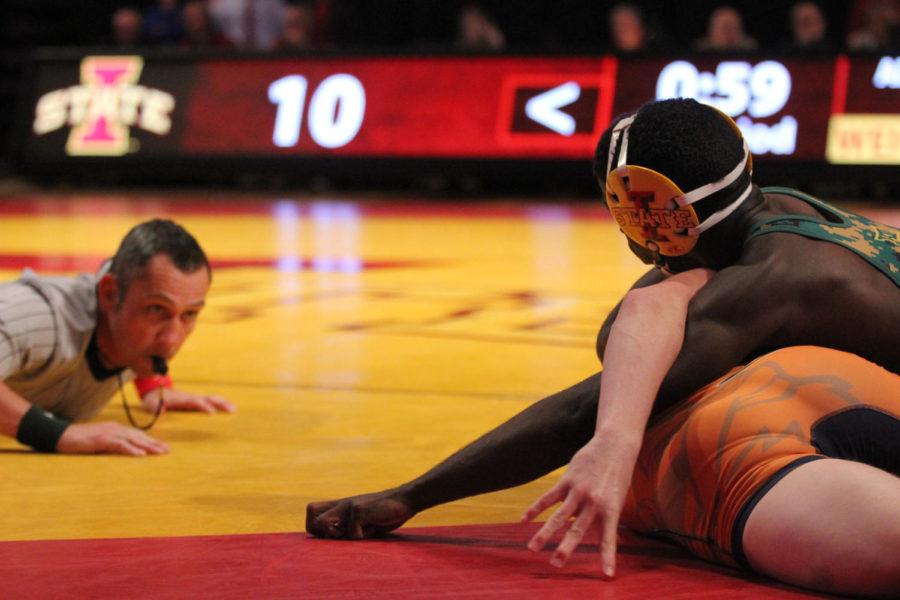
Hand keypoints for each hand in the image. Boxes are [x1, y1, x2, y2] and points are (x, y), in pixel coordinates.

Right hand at [56, 421, 169, 455]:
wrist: (61, 435)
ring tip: (159, 452)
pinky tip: (140, 454)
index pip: (137, 434)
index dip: (151, 440)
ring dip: (148, 446)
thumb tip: (124, 451)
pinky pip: (119, 444)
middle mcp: (115, 428)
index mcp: (115, 428)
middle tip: (168, 451)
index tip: (163, 447)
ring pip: (133, 439)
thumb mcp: (99, 441)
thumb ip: (112, 443)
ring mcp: (108, 433)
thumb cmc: (79, 440)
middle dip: (154, 443)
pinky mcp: (101, 440)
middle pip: (139, 436)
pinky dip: (131, 449)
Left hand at [141, 387, 235, 413]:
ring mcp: (194, 398)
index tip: (211, 412)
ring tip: (234, 409)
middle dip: (219, 404)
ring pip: (212, 399)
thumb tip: (162, 411)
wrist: (155, 390)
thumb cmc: (153, 401)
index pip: (194, 402)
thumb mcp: (151, 405)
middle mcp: (190, 397)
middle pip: (208, 398)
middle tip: (231, 410)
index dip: (203, 406)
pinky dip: (220, 403)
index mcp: (181, 399)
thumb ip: (156, 408)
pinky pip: (210, 401)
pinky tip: (228, 408)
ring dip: (223, 403)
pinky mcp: (196, 401)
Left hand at [306, 489, 413, 538]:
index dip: (317, 528)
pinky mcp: (359, 510)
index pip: (312, 512)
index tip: (335, 535)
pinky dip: (363, 536)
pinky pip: (352, 533)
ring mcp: (348, 506)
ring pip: (325, 525)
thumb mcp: (363, 520)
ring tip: (358, 532)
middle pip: (312, 520)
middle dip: (322, 534)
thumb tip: (336, 543)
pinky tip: (374, 528)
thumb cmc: (384, 513)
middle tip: (342, 535)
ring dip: (339, 536)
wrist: (404, 499)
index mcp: (340, 506)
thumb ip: (349, 527)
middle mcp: (341, 504)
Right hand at [522, 434, 639, 577]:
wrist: (614, 446)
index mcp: (611, 510)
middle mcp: (594, 502)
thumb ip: (603, 520)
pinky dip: (535, 508)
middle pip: (578, 529)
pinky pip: (548, 497)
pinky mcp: (567, 480)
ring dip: (544, 532)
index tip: (607, 574)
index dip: (608, 556)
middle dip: (566, 547)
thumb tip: (592, 541)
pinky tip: (523, 519)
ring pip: (558, 515)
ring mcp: (579, 490)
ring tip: (532, 548)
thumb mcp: (616, 500)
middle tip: (556, 563)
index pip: (610, 538)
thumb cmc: (617, 478)